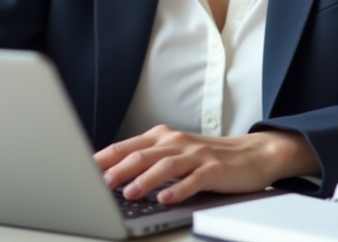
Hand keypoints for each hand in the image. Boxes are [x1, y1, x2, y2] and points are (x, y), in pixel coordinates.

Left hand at [94, 124, 318, 204]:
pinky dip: (179, 190)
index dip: (106, 157)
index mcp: (163, 138)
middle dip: (120, 168)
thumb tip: (112, 174)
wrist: (253, 154)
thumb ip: (148, 160)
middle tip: (102, 183)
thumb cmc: (209, 157)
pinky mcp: (214, 169)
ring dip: (145, 180)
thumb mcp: (175, 153)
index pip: (129, 146)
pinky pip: (194, 180)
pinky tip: (166, 199)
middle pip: (143, 154)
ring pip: (166, 165)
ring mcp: (197, 155)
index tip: (84, 169)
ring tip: (129, 192)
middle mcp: (177, 143)